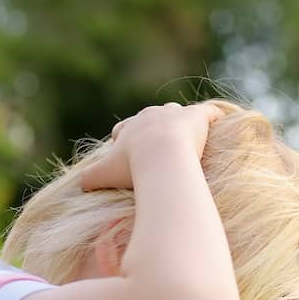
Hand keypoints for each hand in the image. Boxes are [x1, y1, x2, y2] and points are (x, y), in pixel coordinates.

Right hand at [79, 101, 225, 190]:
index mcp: (130, 127)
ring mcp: (175, 115)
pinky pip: (208, 112)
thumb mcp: (105, 174)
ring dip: (180, 121)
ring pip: (177, 113)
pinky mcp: (197, 117)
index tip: (129, 151)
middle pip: (151, 118)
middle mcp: (151, 116)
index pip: (125, 128)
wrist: (160, 158)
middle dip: (153, 129)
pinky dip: (212, 117)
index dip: (126, 139)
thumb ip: (89, 179)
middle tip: (159, 145)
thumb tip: (79, 186)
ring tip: (187, 134)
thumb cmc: (132, 166)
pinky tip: (219, 123)